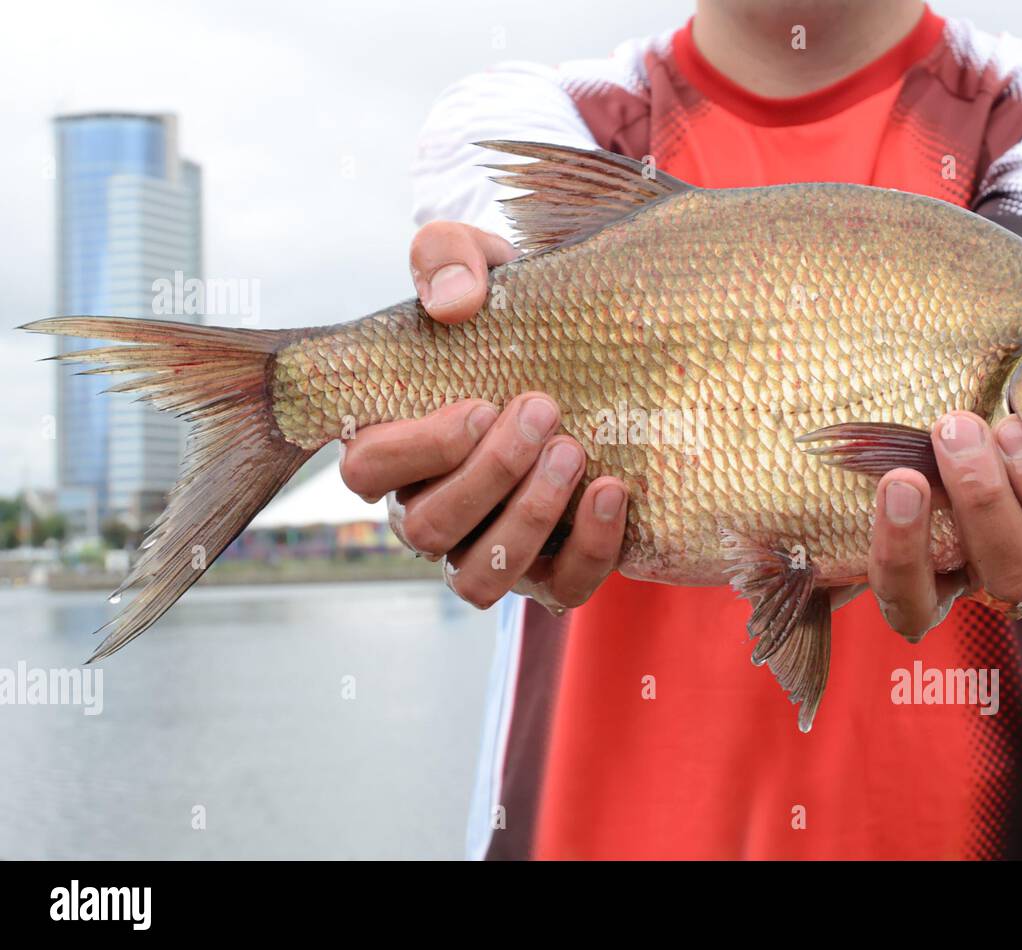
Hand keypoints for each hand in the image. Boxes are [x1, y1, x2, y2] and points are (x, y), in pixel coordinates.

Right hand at [339, 221, 629, 611]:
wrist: (577, 348)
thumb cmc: (506, 312)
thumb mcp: (476, 265)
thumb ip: (448, 258)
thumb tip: (453, 302)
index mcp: (395, 449)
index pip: (366, 472)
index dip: (417, 449)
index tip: (478, 403)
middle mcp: (430, 509)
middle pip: (428, 526)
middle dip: (491, 472)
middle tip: (544, 410)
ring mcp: (487, 548)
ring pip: (479, 578)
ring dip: (528, 518)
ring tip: (574, 451)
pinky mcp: (548, 570)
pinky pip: (559, 589)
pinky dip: (588, 550)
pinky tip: (613, 490)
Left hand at [860, 269, 1021, 639]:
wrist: (940, 385)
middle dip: (1020, 495)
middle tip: (984, 425)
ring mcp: (970, 576)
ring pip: (992, 584)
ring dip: (974, 514)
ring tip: (937, 448)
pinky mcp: (910, 586)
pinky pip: (909, 600)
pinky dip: (899, 552)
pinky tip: (894, 486)